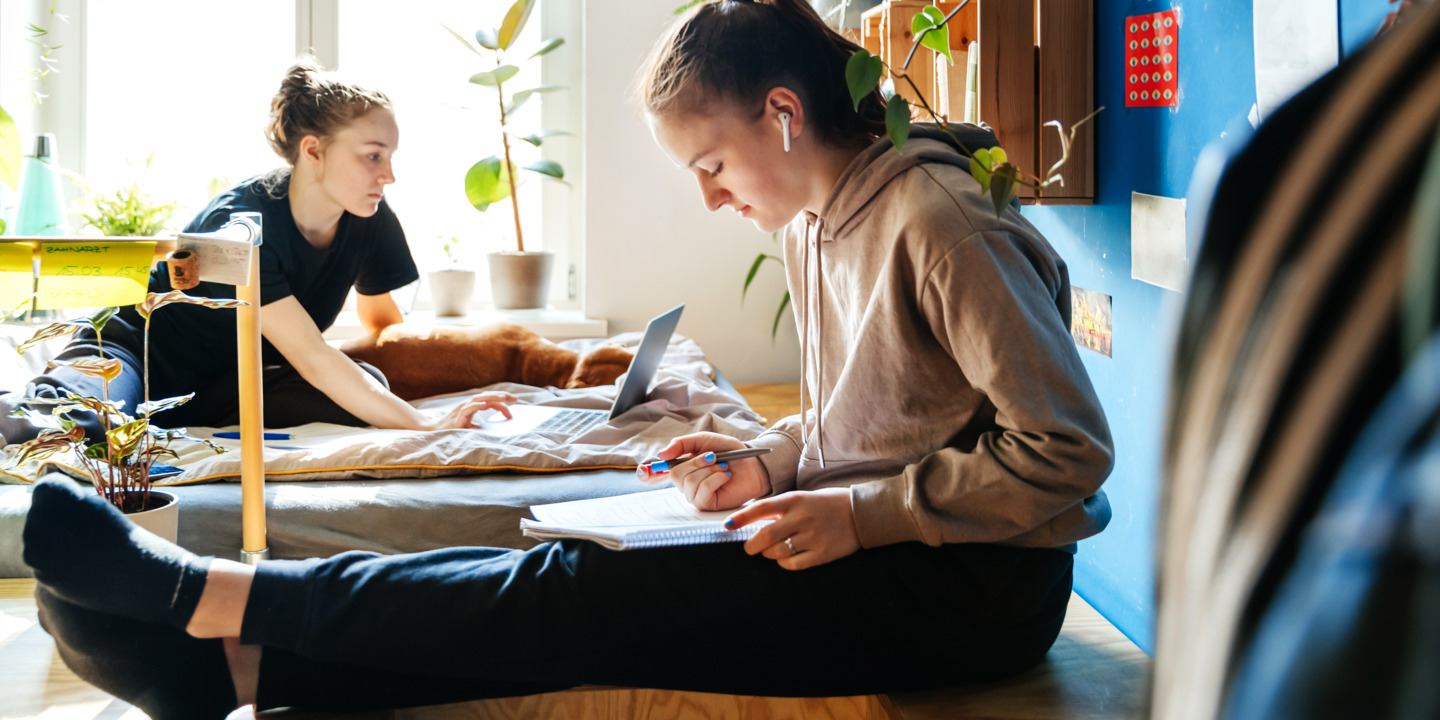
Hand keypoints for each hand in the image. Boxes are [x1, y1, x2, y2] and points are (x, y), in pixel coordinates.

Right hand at [427, 392, 518, 429]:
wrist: (435, 432)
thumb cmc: (453, 429)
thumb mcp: (470, 425)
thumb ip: (481, 423)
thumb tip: (496, 428)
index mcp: (472, 406)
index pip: (490, 399)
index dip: (502, 399)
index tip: (514, 401)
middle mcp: (468, 405)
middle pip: (487, 396)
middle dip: (502, 396)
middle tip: (515, 398)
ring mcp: (462, 409)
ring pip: (479, 400)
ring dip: (492, 398)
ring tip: (504, 398)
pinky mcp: (458, 417)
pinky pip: (468, 409)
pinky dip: (476, 406)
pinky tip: (485, 405)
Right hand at [639, 432, 769, 510]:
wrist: (754, 463)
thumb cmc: (731, 452)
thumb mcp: (705, 440)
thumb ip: (683, 444)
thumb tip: (662, 455)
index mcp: (683, 466)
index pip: (657, 473)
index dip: (648, 473)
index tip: (643, 471)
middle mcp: (685, 482)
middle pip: (675, 474)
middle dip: (695, 462)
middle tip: (713, 456)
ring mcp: (695, 495)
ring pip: (688, 482)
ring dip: (709, 469)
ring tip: (723, 467)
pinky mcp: (706, 505)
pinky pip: (701, 492)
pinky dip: (715, 479)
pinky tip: (725, 476)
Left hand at [725, 488, 860, 569]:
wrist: (860, 513)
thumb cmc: (826, 504)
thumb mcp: (802, 498)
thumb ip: (779, 508)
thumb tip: (751, 522)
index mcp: (795, 500)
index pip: (761, 508)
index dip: (741, 518)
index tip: (727, 525)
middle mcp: (802, 518)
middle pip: (765, 536)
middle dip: (751, 545)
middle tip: (750, 547)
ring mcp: (812, 537)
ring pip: (776, 552)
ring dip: (769, 553)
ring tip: (774, 549)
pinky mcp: (822, 554)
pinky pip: (792, 564)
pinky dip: (784, 562)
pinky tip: (788, 556)